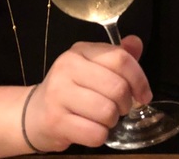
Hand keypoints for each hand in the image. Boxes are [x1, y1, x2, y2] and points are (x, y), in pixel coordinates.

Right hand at [24, 36, 152, 151]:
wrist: (35, 112)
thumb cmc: (70, 89)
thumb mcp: (92, 67)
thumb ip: (116, 56)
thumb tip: (136, 42)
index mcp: (80, 51)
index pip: (120, 58)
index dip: (140, 79)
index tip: (143, 94)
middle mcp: (67, 67)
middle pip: (117, 87)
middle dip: (126, 104)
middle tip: (118, 107)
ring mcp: (59, 93)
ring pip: (108, 112)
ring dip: (112, 121)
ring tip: (102, 118)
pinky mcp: (56, 120)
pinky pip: (95, 134)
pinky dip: (100, 136)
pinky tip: (90, 128)